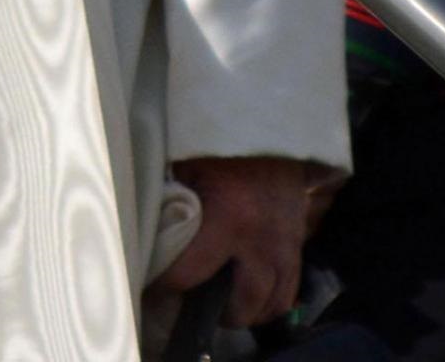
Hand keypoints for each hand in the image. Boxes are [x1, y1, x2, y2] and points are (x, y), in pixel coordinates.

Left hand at [152, 154, 321, 328]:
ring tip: (228, 307)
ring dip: (251, 312)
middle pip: (244, 303)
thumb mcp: (188, 165)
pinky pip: (292, 286)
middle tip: (197, 307)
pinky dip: (273, 298)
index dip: (167, 286)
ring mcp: (286, 244)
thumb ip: (172, 200)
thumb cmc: (223, 145)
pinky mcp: (300, 241)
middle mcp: (262, 240)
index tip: (152, 289)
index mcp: (229, 218)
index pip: (191, 272)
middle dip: (219, 314)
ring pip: (275, 302)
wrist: (274, 130)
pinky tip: (254, 292)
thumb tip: (144, 228)